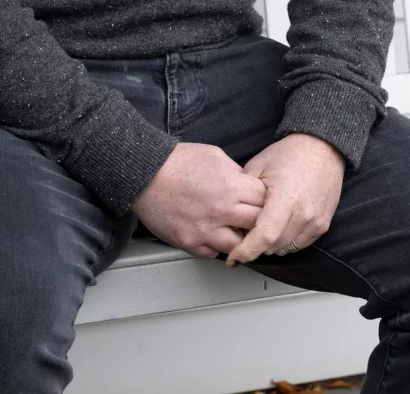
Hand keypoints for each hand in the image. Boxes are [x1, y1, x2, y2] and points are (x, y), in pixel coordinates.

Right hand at [132, 143, 267, 258]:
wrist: (144, 174)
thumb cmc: (177, 161)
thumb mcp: (215, 155)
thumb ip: (235, 173)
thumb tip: (247, 185)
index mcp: (230, 187)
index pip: (265, 201)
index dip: (264, 199)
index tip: (260, 200)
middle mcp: (221, 212)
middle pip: (257, 225)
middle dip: (257, 220)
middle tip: (251, 217)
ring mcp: (204, 231)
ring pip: (239, 246)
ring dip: (238, 237)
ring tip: (232, 229)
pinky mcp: (189, 243)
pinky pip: (213, 253)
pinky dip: (215, 245)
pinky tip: (211, 233)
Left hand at [225, 133, 345, 265]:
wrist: (322, 149)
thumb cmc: (289, 155)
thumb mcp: (257, 167)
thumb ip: (242, 194)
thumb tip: (230, 218)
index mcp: (286, 197)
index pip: (265, 236)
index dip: (246, 251)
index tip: (233, 258)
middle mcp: (303, 213)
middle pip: (272, 246)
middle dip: (255, 244)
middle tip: (246, 229)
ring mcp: (315, 222)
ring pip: (284, 248)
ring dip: (270, 244)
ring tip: (263, 223)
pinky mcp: (322, 226)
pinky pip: (298, 245)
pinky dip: (285, 240)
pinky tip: (279, 224)